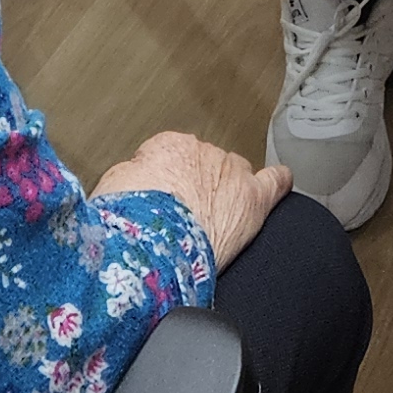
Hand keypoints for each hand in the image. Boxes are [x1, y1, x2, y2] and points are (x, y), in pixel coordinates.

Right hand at [95, 130, 289, 270]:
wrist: (154, 245)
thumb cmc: (129, 221)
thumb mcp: (111, 189)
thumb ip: (131, 176)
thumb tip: (136, 179)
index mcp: (169, 147)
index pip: (173, 156)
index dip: (168, 183)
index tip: (162, 201)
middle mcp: (204, 153)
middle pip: (207, 165)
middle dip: (198, 187)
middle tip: (183, 217)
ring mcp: (232, 174)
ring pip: (237, 174)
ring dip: (229, 190)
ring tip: (218, 215)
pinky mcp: (253, 200)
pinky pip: (274, 182)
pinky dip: (278, 182)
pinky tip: (281, 183)